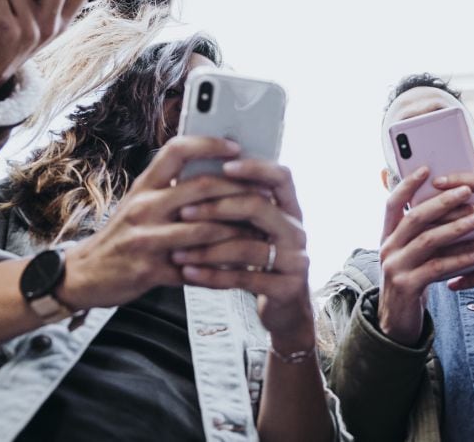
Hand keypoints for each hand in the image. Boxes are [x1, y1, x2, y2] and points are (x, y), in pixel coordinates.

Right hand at [58, 137, 255, 309]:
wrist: (83, 275)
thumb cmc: (121, 236)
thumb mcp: (139, 202)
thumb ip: (170, 187)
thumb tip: (216, 171)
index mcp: (144, 186)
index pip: (177, 150)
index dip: (209, 144)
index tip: (236, 146)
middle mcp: (144, 207)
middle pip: (200, 187)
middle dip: (239, 190)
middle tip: (266, 194)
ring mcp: (146, 239)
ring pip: (204, 229)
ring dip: (237, 230)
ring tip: (261, 231)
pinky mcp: (150, 271)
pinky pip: (195, 269)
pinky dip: (221, 269)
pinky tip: (240, 268)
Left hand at [167, 160, 316, 352]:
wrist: (286, 308)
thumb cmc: (262, 262)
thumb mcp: (258, 231)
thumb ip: (240, 207)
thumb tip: (197, 176)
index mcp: (290, 210)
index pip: (281, 176)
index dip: (255, 168)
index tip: (224, 166)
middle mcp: (297, 231)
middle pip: (260, 207)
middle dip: (218, 207)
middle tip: (184, 211)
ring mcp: (296, 260)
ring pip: (248, 246)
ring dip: (208, 249)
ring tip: (177, 251)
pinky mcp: (286, 287)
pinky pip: (244, 278)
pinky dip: (213, 276)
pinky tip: (188, 273)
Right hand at [377, 167, 473, 345]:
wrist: (397, 321)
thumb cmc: (413, 279)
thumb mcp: (412, 253)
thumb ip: (423, 232)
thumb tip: (449, 202)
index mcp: (387, 236)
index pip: (393, 203)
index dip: (407, 184)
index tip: (426, 168)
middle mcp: (387, 248)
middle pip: (414, 218)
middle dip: (442, 202)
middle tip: (466, 191)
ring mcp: (394, 268)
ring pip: (427, 241)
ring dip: (455, 228)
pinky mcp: (407, 286)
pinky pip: (436, 267)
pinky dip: (459, 259)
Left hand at [429, 173, 473, 292]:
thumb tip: (459, 194)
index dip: (459, 180)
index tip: (436, 182)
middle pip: (472, 215)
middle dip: (442, 218)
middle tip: (417, 221)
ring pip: (472, 247)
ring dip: (446, 253)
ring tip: (425, 255)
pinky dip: (465, 279)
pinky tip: (449, 283)